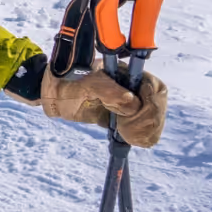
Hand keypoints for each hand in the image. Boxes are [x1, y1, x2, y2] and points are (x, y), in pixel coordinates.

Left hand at [38, 67, 168, 147]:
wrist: (53, 95)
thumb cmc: (66, 84)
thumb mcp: (83, 85)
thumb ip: (107, 91)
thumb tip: (133, 104)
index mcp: (126, 72)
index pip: (154, 87)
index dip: (151, 104)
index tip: (134, 116)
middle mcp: (134, 86)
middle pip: (158, 104)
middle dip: (148, 121)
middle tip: (127, 131)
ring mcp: (132, 102)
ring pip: (155, 118)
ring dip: (147, 131)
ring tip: (126, 135)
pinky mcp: (126, 117)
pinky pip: (145, 128)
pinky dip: (143, 136)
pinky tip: (132, 139)